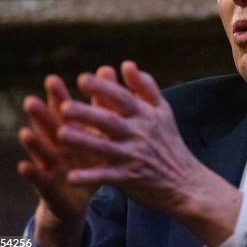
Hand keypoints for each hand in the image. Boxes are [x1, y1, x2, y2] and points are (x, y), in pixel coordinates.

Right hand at [17, 67, 115, 246]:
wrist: (80, 200)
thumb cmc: (90, 162)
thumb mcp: (99, 136)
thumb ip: (102, 106)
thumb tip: (108, 72)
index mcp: (72, 132)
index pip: (63, 112)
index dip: (58, 98)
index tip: (52, 80)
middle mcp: (57, 147)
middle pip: (49, 128)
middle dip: (40, 116)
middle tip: (30, 101)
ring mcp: (51, 167)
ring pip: (42, 153)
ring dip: (33, 144)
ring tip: (25, 133)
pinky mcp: (49, 188)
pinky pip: (41, 181)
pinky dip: (33, 174)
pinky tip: (24, 166)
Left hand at [58, 61, 241, 246]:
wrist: (186, 182)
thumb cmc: (169, 142)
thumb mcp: (163, 111)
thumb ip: (145, 87)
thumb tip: (126, 64)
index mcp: (145, 115)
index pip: (123, 98)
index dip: (104, 88)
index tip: (82, 79)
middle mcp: (139, 134)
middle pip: (111, 121)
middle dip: (88, 113)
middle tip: (64, 106)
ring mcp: (134, 157)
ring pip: (106, 148)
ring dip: (84, 142)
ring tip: (60, 135)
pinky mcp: (130, 179)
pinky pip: (107, 177)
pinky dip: (90, 177)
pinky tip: (71, 177)